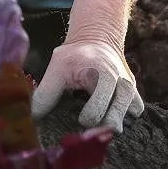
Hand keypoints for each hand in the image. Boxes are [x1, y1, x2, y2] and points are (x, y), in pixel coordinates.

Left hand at [29, 38, 143, 133]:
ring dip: (109, 125)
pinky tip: (108, 115)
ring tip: (96, 120)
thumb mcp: (57, 67)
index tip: (77, 117)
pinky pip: (134, 115)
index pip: (97, 112)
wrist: (98, 40)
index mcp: (102, 75)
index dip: (85, 119)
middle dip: (98, 128)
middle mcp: (121, 83)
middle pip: (113, 123)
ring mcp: (131, 90)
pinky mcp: (135, 95)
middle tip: (85, 124)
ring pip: (125, 121)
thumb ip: (46, 93)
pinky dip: (122, 119)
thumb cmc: (75, 56)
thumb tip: (32, 118)